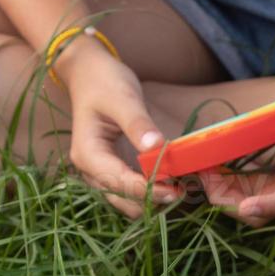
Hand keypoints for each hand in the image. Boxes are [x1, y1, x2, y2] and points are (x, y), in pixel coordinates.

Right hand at [61, 41, 178, 217]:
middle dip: (152, 200)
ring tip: (183, 186)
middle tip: (186, 189)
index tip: (177, 190)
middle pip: (123, 201)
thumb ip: (138, 124)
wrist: (89, 74)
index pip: (119, 182)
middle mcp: (89, 170)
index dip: (149, 190)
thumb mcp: (123, 98)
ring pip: (127, 201)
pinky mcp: (111, 170)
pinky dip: (150, 191)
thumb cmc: (104, 82)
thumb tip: (157, 147)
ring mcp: (98, 173)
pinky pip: (131, 190)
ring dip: (153, 199)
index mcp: (88, 154)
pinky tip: (172, 181)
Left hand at [201, 62, 274, 225]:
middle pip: (264, 210)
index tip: (242, 209)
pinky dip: (233, 184)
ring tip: (194, 167)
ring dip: (225, 194)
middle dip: (227, 201)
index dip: (268, 208)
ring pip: (256, 203)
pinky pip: (259, 189)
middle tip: (194, 172)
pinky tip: (211, 164)